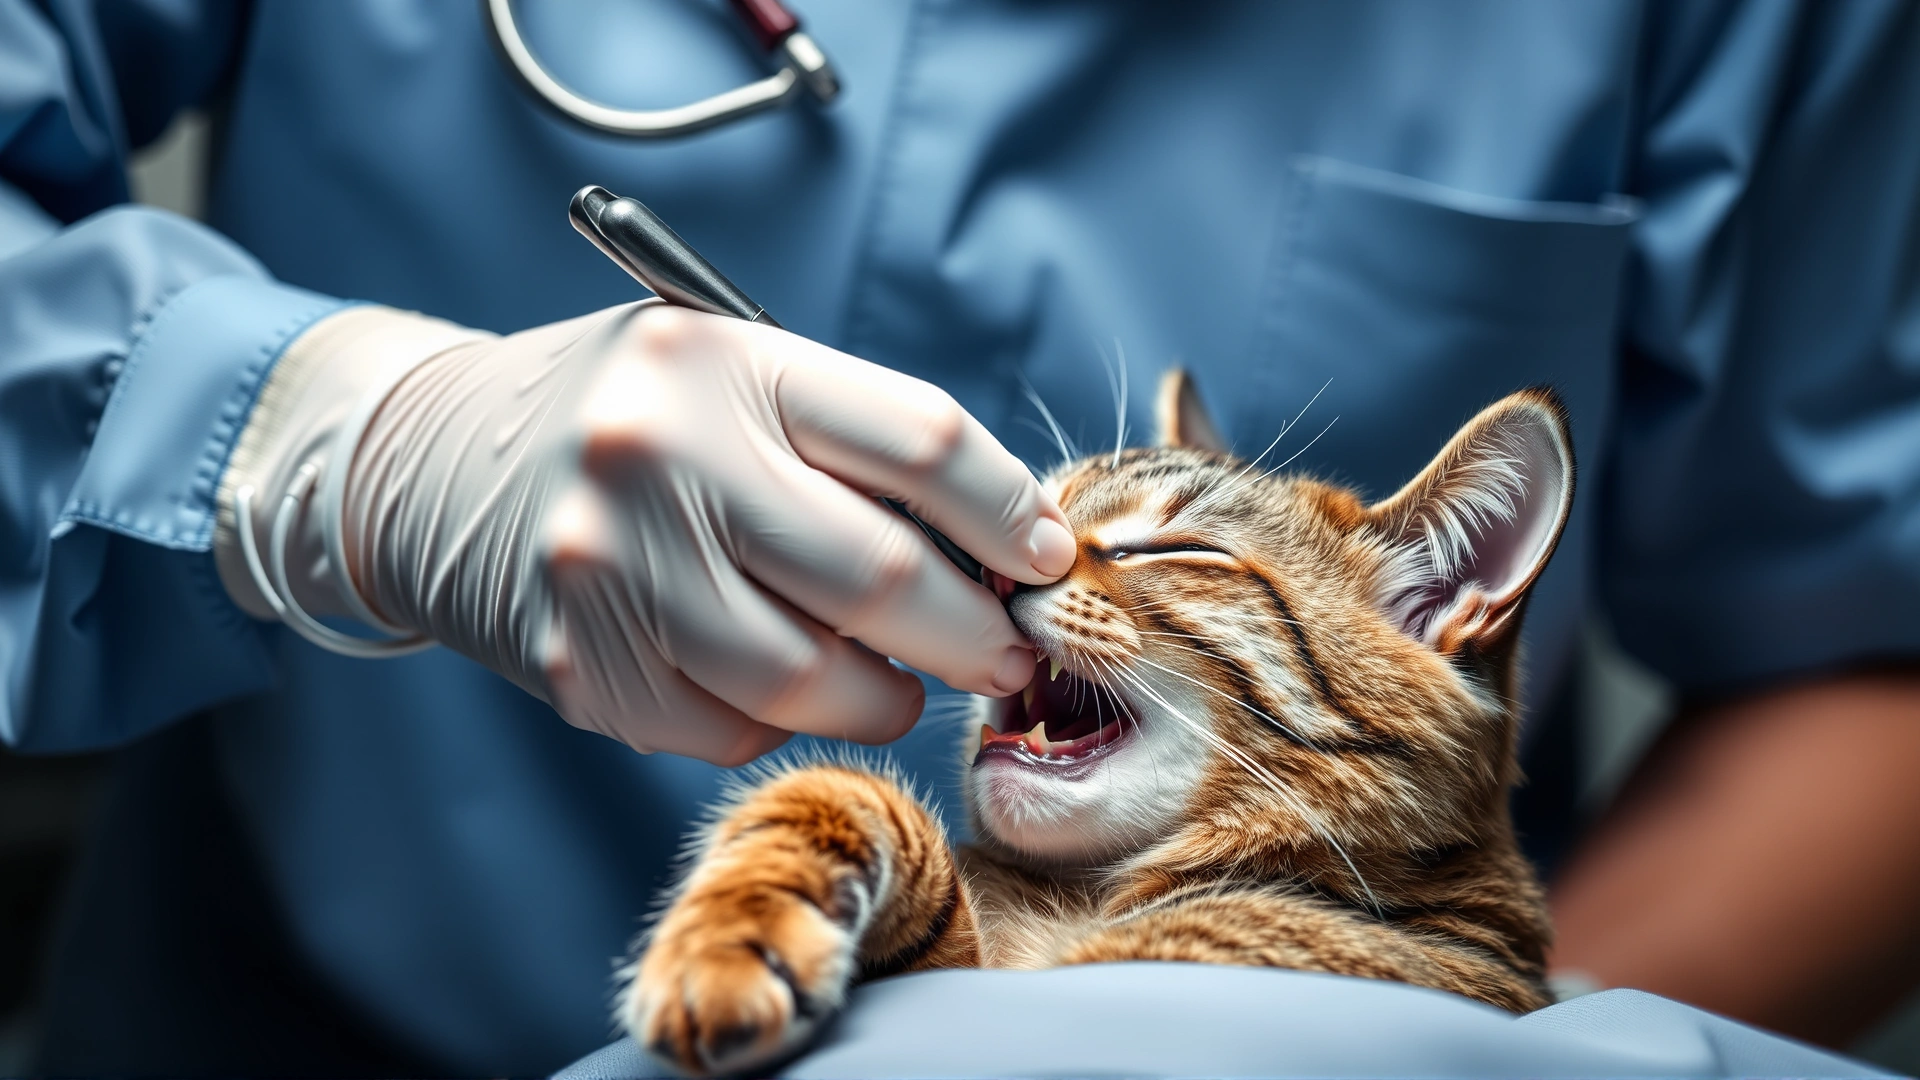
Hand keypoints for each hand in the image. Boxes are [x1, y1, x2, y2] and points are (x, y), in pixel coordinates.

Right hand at [222, 302, 1074, 764]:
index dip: (1010, 513)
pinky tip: (770, 679)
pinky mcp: (578, 668)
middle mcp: (661, 459)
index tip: (1048, 560)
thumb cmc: (626, 417)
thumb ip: (851, 445)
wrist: (428, 464)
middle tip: (1005, 654)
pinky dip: (779, 721)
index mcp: (723, 363)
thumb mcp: (730, 375)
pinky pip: (732, 730)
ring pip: (814, 682)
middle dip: (975, 636)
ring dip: (886, 697)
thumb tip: (1002, 551)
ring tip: (897, 680)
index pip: (921, 441)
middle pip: (884, 580)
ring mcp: (609, 572)